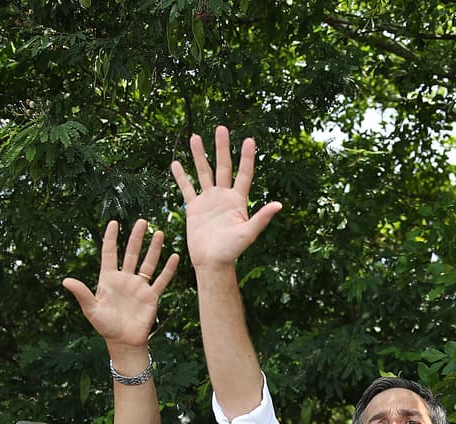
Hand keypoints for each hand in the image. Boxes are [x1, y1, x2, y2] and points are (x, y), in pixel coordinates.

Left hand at [62, 220, 178, 350]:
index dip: (111, 238)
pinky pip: (161, 280)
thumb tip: (65, 281)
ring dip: (154, 248)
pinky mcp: (151, 296)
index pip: (109, 254)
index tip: (113, 223)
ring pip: (148, 263)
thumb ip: (81, 293)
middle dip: (136, 237)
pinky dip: (168, 269)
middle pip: (131, 253)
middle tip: (142, 221)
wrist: (124, 342)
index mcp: (108, 279)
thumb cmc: (105, 326)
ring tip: (159, 233)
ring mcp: (139, 287)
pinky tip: (174, 256)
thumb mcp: (91, 309)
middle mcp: (125, 279)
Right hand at [170, 125, 281, 269]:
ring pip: (204, 172)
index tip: (249, 139)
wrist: (212, 262)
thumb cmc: (232, 251)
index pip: (244, 174)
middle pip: (223, 166)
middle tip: (221, 128)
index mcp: (238, 201)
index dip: (247, 157)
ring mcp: (208, 200)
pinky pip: (186, 188)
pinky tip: (176, 163)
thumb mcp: (248, 234)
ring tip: (195, 137)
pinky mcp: (194, 207)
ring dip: (199, 155)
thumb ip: (261, 218)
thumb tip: (278, 205)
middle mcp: (224, 196)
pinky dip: (181, 176)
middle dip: (222, 148)